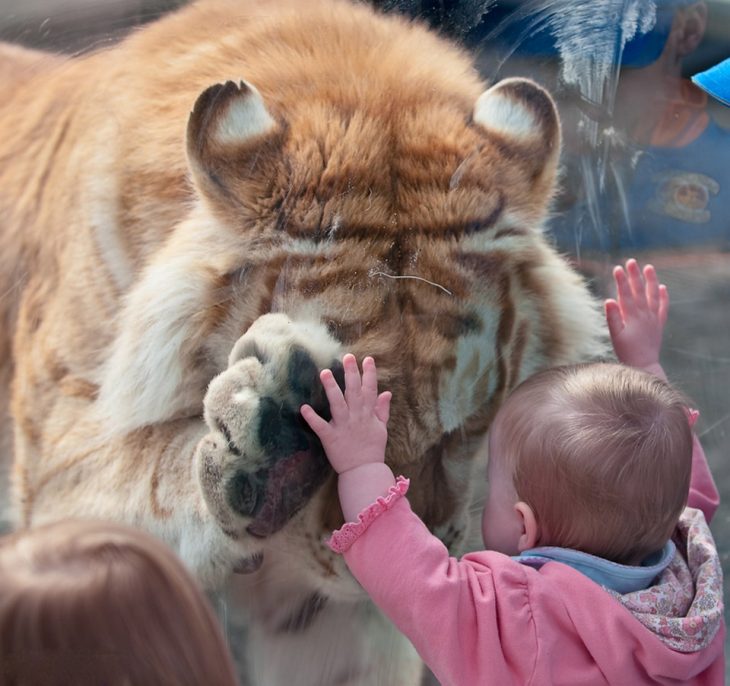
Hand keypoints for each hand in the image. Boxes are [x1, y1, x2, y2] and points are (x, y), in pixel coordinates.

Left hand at [301, 354, 391, 474]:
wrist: (364, 471)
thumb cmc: (372, 449)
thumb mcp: (381, 427)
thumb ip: (382, 409)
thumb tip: (387, 392)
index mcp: (367, 414)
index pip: (370, 390)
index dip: (369, 374)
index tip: (367, 359)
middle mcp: (356, 417)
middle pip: (353, 391)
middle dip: (351, 373)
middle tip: (347, 357)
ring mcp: (343, 426)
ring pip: (338, 404)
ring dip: (331, 388)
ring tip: (325, 372)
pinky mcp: (331, 437)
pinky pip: (320, 426)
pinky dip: (312, 418)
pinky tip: (304, 408)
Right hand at [605, 258, 668, 371]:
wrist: (644, 364)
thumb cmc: (626, 351)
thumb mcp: (615, 336)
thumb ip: (613, 318)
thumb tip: (609, 300)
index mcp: (632, 316)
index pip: (626, 294)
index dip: (621, 281)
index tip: (617, 268)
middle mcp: (645, 315)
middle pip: (640, 291)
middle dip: (635, 275)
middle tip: (631, 261)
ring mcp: (653, 318)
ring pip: (653, 295)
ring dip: (651, 281)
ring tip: (649, 267)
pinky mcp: (658, 324)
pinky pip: (663, 307)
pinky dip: (663, 297)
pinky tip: (663, 287)